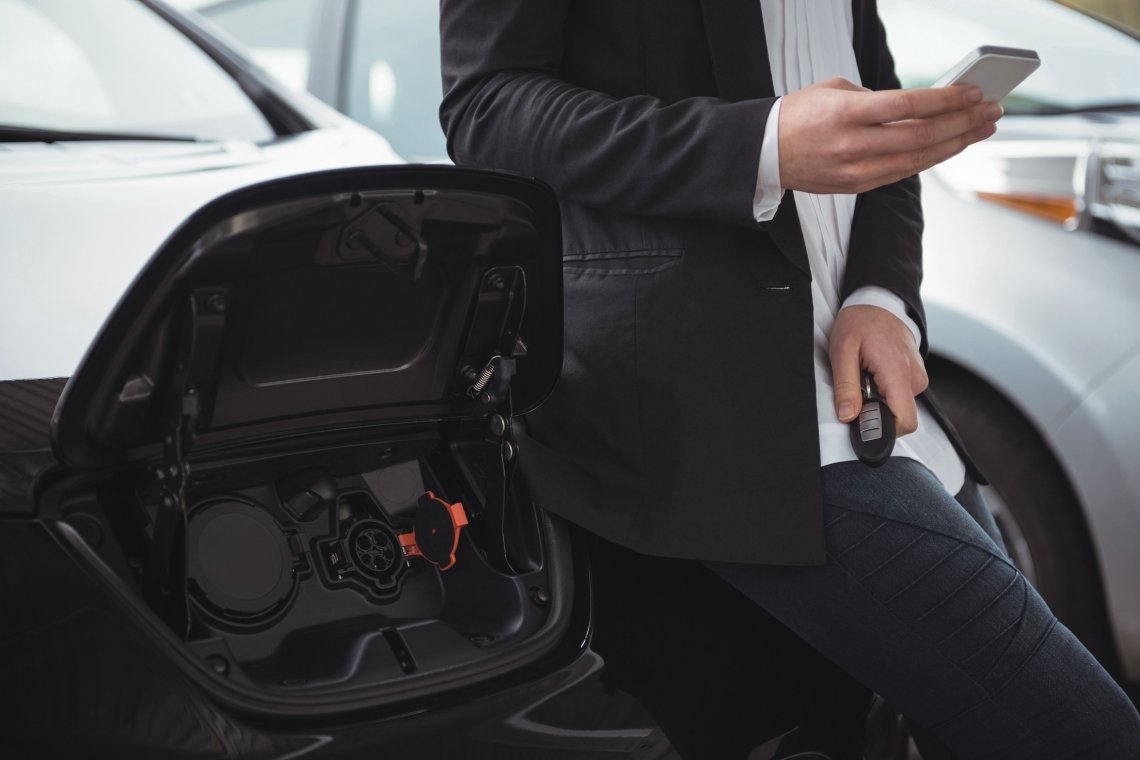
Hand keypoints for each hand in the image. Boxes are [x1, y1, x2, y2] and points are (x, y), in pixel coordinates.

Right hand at [778, 77, 1001, 193]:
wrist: (763, 153)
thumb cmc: (796, 116)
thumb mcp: (833, 90)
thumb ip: (874, 97)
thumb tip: (912, 108)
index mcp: (846, 113)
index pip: (908, 106)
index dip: (945, 100)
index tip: (973, 93)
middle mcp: (853, 145)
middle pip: (921, 135)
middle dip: (962, 123)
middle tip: (990, 112)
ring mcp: (855, 170)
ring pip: (917, 158)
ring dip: (954, 143)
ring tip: (980, 130)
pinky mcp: (856, 185)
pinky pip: (902, 172)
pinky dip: (929, 159)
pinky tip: (949, 147)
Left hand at [830, 305, 927, 435]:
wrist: (878, 301)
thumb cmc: (859, 323)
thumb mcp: (842, 352)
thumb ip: (846, 387)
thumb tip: (848, 417)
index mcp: (899, 372)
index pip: (905, 421)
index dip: (883, 430)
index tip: (862, 422)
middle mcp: (916, 377)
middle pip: (899, 416)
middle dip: (875, 411)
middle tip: (858, 386)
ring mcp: (918, 376)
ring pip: (898, 406)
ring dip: (878, 399)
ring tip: (865, 374)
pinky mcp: (916, 375)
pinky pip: (900, 395)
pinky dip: (884, 390)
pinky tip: (874, 372)